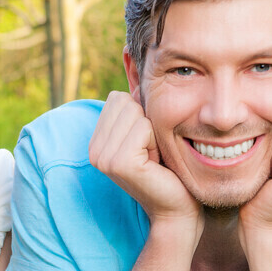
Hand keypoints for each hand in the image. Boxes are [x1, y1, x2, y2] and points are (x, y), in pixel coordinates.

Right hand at [88, 91, 201, 226]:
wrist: (177, 207)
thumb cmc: (168, 169)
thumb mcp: (148, 132)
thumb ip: (138, 106)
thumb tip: (132, 64)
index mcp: (96, 142)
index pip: (117, 98)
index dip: (141, 115)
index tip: (146, 145)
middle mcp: (93, 151)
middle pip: (125, 101)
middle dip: (146, 121)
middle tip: (152, 152)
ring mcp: (103, 158)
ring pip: (135, 112)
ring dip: (153, 132)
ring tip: (153, 158)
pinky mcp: (119, 163)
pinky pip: (144, 127)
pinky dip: (156, 141)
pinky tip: (155, 164)